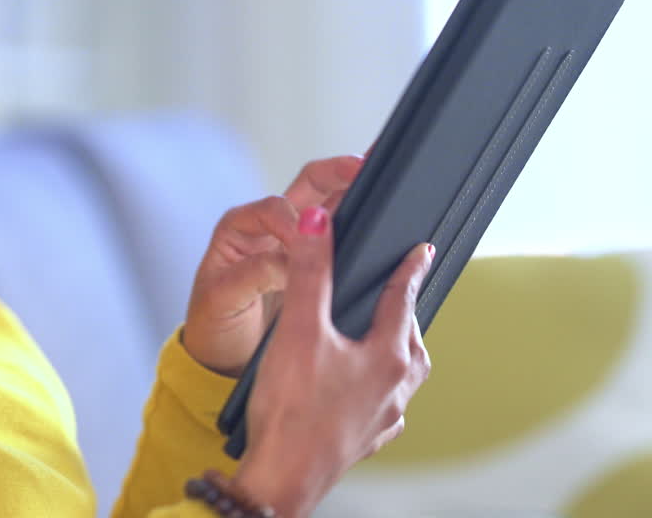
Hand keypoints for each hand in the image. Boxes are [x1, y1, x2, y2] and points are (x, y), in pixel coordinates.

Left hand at [182, 155, 363, 375]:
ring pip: (328, 204)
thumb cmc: (214, 325)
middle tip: (362, 167)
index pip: (273, 209)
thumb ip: (254, 274)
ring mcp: (294, 242)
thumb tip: (292, 261)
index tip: (305, 243)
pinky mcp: (313, 262)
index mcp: (238, 229)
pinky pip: (338, 235)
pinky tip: (378, 221)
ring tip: (378, 184)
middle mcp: (267, 228)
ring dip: (353, 192)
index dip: (292, 222)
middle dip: (335, 172)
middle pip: (307, 186)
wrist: (224, 359)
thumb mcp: (223, 299)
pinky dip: (359, 224)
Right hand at [229, 206, 432, 517]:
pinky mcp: (363, 439)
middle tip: (394, 296)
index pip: (404, 300)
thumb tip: (319, 223)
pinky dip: (375, 388)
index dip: (410, 269)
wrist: (280, 478)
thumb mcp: (298, 329)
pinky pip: (381, 406)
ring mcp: (382, 418)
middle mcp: (393, 389)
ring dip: (393, 352)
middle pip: (409, 340)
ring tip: (374, 339)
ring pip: (400, 376)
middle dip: (403, 315)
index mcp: (387, 357)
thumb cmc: (291, 412)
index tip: (422, 252)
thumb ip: (310, 272)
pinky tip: (352, 388)